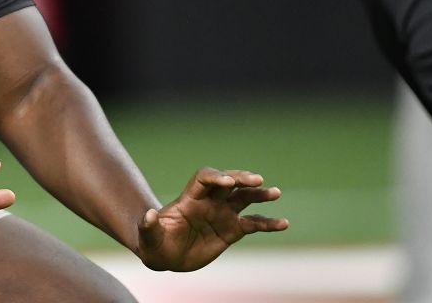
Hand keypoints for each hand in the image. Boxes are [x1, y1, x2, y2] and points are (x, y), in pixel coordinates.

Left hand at [137, 167, 287, 271]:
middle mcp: (209, 202)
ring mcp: (222, 214)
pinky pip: (253, 224)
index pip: (204, 179)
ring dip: (259, 194)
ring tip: (275, 193)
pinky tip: (283, 223)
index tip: (227, 182)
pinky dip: (268, 223)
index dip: (215, 177)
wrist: (166, 255)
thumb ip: (149, 226)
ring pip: (244, 199)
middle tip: (257, 180)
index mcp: (189, 199)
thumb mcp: (148, 236)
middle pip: (228, 183)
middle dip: (241, 179)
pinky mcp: (232, 230)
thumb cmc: (154, 243)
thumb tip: (148, 215)